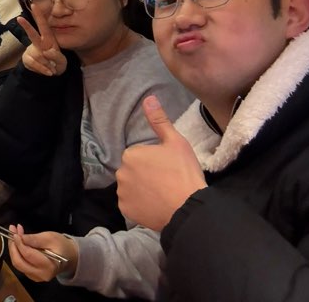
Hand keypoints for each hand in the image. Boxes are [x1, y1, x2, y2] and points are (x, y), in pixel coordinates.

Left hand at [8, 225, 77, 281]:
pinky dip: (17, 252)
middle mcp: (41, 275)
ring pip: (18, 264)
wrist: (69, 256)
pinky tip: (19, 241)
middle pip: (19, 262)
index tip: (14, 232)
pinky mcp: (32, 275)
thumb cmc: (61, 245)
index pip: (28, 255)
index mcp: (48, 266)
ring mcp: (36, 277)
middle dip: (13, 246)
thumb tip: (19, 237)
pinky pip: (20, 264)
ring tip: (15, 233)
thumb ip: (34, 239)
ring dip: (13, 248)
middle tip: (12, 231)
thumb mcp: (50, 238)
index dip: (19, 244)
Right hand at [16, 4, 67, 75]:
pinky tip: (47, 71)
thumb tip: (46, 52)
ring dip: (47, 65)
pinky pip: (34, 64)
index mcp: (49, 40)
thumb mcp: (62, 62)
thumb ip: (57, 57)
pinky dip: (42, 69)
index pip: (44, 26)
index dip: (39, 16)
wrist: (50, 74)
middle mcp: (39, 43)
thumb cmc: (57, 63)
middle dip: (26, 26)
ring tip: (51, 67)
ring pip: (38, 56)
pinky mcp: (27, 59)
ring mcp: (32, 51)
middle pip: (32, 34)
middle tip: (19, 18)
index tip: (34, 5)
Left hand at [116, 96, 206, 230]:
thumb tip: (148, 98)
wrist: (188, 208)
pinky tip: (155, 206)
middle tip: (166, 182)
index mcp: (130, 154)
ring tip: (162, 195)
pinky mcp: (125, 210)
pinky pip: (130, 204)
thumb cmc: (183, 173)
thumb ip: (159, 121)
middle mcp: (120, 173)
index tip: (167, 169)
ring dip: (141, 190)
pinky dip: (139, 205)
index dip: (154, 162)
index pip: (139, 156)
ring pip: (131, 187)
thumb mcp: (175, 142)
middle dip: (145, 175)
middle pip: (133, 171)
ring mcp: (122, 193)